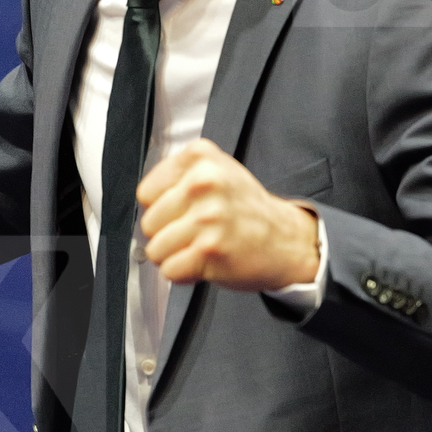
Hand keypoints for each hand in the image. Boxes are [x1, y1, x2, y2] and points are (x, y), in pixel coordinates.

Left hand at [135, 138, 318, 290]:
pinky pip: (170, 270)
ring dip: (175, 255)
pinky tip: (206, 261)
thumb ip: (178, 176)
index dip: (162, 208)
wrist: (286, 239)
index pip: (146, 193)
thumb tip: (144, 201)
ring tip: (201, 246)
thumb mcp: (216, 171)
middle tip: (197, 231)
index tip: (185, 210)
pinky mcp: (211, 249)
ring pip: (155, 249)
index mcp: (200, 157)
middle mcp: (204, 183)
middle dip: (168, 234)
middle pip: (149, 223)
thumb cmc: (245, 210)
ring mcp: (208, 217)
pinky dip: (184, 273)